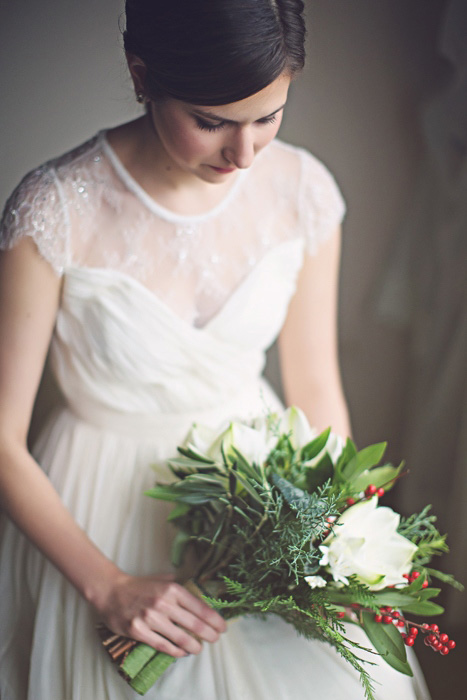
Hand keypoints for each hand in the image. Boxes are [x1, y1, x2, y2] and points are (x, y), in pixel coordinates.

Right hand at [94, 572, 226, 657]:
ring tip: (199, 648)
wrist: (111, 592)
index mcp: (171, 589)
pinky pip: (162, 645)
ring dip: (193, 646)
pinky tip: (182, 652)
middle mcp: (163, 603)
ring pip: (179, 637)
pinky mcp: (139, 631)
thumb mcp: (162, 580)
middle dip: (208, 634)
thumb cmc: (139, 586)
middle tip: (215, 639)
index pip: (199, 607)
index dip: (214, 619)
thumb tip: (199, 592)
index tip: (222, 626)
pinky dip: (175, 651)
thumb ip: (180, 585)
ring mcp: (150, 618)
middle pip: (193, 624)